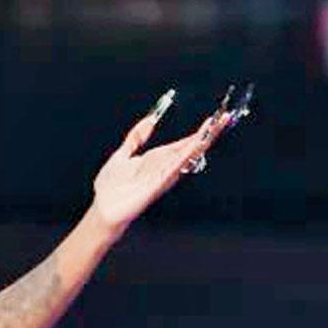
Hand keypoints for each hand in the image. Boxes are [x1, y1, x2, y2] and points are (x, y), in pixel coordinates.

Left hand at [91, 100, 233, 233]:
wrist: (103, 210)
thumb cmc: (111, 188)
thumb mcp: (122, 154)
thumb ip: (136, 137)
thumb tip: (149, 120)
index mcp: (157, 159)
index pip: (183, 142)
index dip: (199, 131)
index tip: (214, 118)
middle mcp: (164, 167)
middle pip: (191, 147)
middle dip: (208, 132)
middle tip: (225, 117)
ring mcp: (162, 175)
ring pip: (186, 155)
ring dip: (201, 141)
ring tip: (216, 126)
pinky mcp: (156, 184)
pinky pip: (173, 168)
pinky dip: (183, 157)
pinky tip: (194, 147)